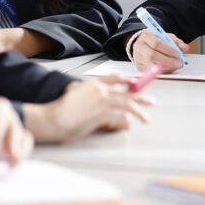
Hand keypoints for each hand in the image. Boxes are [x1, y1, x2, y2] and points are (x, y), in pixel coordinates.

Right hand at [23, 78, 152, 143]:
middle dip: (140, 97)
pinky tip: (129, 125)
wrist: (54, 118)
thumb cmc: (62, 111)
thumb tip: (105, 104)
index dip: (127, 80)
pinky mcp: (102, 113)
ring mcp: (101, 101)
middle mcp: (99, 90)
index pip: (114, 78)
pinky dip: (125, 123)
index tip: (135, 82)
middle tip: (150, 101)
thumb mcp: (77, 96)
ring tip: (146, 118)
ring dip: (139, 112)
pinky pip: (120, 117)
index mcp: (92, 84)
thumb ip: (92, 97)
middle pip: (125, 92)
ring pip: (127, 104)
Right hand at [130, 31, 189, 72]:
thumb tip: (184, 47)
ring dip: (166, 67)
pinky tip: (169, 69)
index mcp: (146, 36)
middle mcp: (139, 46)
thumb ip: (176, 42)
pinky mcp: (139, 67)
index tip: (178, 54)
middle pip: (152, 56)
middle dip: (168, 61)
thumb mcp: (166, 36)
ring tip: (175, 66)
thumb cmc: (155, 40)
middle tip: (179, 63)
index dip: (168, 50)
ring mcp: (138, 57)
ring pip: (151, 65)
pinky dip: (162, 72)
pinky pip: (151, 72)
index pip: (156, 43)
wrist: (143, 44)